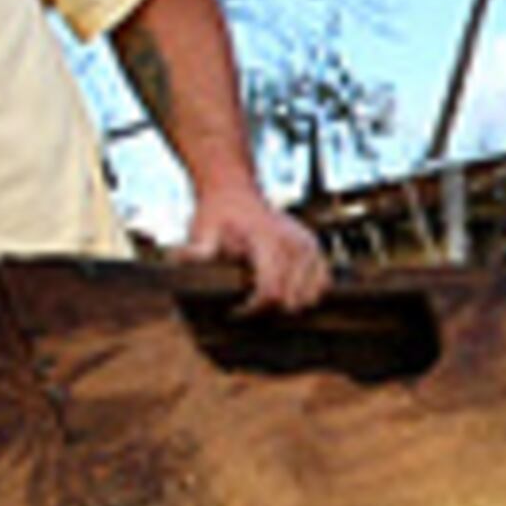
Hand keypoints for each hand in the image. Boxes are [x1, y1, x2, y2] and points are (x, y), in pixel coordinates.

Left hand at [182, 188, 330, 313]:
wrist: (233, 193)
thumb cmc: (216, 215)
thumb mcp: (201, 230)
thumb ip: (196, 250)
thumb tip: (182, 261)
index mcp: (267, 239)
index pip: (270, 292)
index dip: (251, 310)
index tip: (233, 312)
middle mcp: (293, 242)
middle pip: (291, 300)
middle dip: (268, 310)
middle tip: (246, 306)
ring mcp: (309, 245)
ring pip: (310, 297)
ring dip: (288, 304)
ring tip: (264, 299)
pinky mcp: (316, 248)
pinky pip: (323, 284)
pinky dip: (307, 294)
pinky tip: (286, 292)